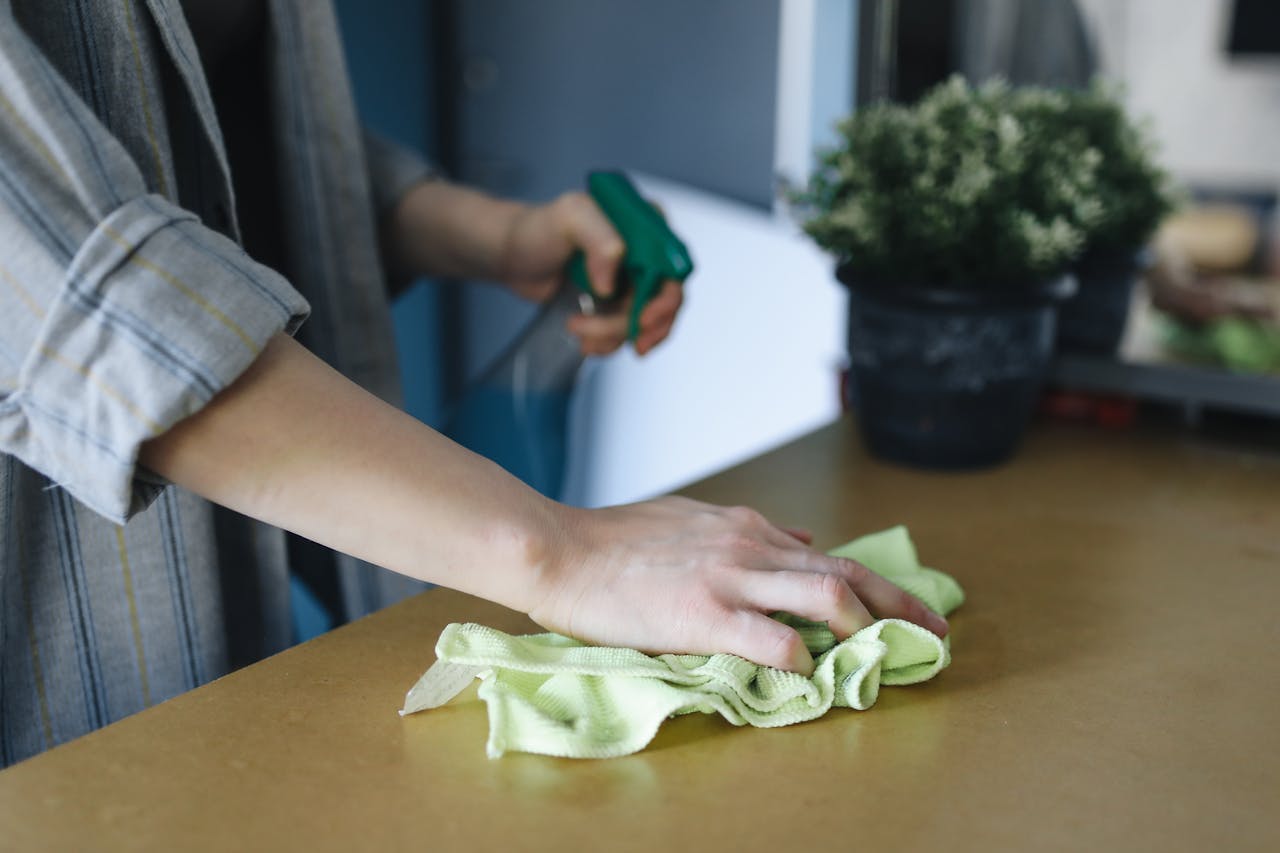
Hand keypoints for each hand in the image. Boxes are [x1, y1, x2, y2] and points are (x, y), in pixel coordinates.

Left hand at [500, 192, 683, 355]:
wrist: (513, 256)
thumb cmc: (539, 228)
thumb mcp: (570, 218)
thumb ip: (599, 239)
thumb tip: (612, 284)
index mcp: (645, 225)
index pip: (675, 264)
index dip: (667, 296)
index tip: (644, 318)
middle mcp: (645, 254)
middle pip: (668, 299)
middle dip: (650, 327)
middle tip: (632, 343)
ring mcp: (632, 282)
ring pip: (645, 322)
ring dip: (614, 335)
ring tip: (578, 329)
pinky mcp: (616, 305)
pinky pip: (626, 333)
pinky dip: (608, 343)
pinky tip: (585, 340)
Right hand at [530, 496, 948, 674]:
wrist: (561, 550)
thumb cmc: (615, 540)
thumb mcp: (691, 520)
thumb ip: (747, 531)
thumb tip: (799, 537)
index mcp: (744, 527)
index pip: (826, 554)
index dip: (874, 583)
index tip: (904, 606)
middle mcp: (748, 545)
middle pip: (845, 572)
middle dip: (899, 602)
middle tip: (936, 631)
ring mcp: (730, 578)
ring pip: (826, 593)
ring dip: (866, 625)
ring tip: (888, 653)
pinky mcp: (704, 613)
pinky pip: (773, 639)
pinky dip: (803, 658)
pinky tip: (810, 673)